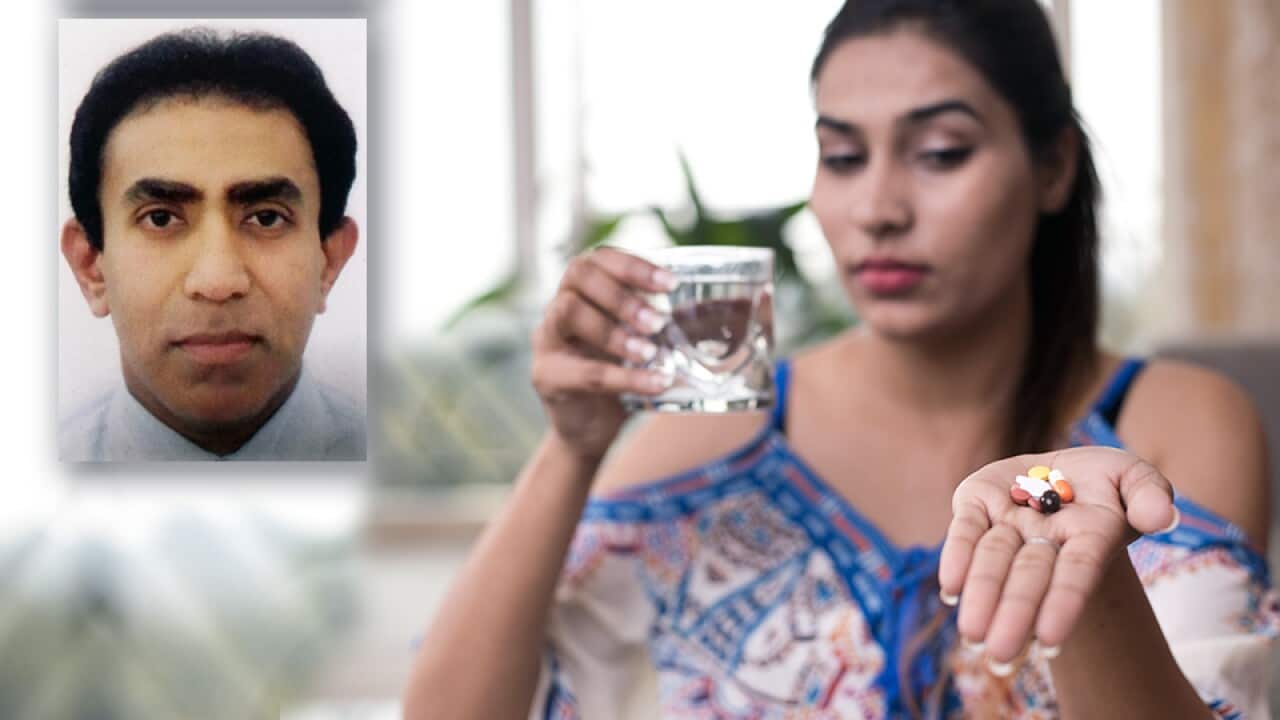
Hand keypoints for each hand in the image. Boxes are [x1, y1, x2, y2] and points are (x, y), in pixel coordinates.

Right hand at [530, 247, 677, 461]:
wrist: (591, 429)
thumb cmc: (622, 374)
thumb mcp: (649, 342)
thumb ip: (679, 323)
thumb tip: (739, 307)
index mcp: (584, 289)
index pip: (600, 257)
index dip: (634, 265)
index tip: (670, 283)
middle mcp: (559, 305)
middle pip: (579, 275)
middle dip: (622, 294)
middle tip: (658, 321)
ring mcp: (547, 339)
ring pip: (570, 312)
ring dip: (615, 330)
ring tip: (650, 351)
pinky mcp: (547, 376)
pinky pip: (582, 371)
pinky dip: (624, 377)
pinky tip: (656, 383)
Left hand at [937, 446, 1178, 667]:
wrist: (1059, 472)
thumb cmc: (1104, 482)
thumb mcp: (1134, 475)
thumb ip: (1148, 492)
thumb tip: (1161, 517)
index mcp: (1089, 534)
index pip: (1078, 571)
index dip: (1064, 601)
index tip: (1049, 640)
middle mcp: (1045, 537)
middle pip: (1029, 575)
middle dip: (1014, 612)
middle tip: (998, 654)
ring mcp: (1009, 523)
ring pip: (994, 559)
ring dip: (982, 594)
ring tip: (971, 635)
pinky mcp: (976, 503)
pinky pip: (964, 530)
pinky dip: (956, 557)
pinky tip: (950, 590)